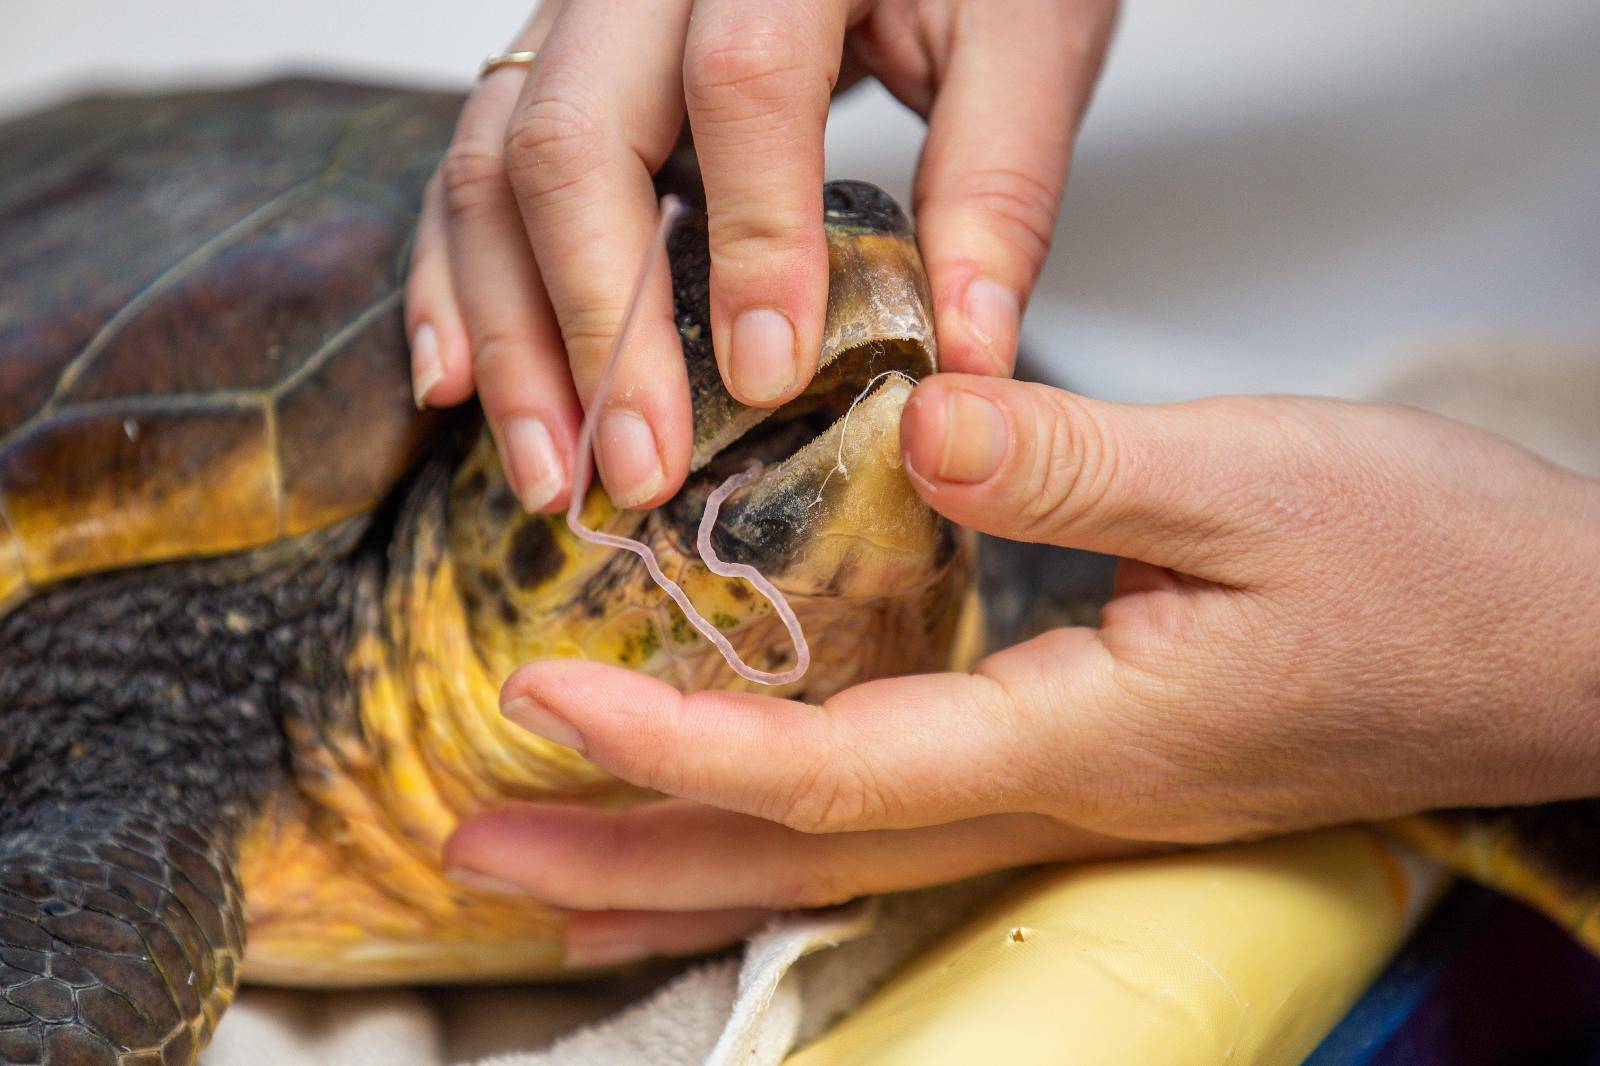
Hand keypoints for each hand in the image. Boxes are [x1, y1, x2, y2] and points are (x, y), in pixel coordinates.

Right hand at [404, 0, 1115, 511]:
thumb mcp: (1023, 36)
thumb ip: (997, 183)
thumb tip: (964, 360)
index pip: (741, 81)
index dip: (752, 236)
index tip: (769, 375)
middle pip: (574, 136)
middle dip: (600, 324)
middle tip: (640, 467)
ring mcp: (579, 15)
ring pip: (494, 162)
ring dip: (511, 334)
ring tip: (554, 469)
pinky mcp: (551, 65)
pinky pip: (466, 165)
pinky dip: (454, 280)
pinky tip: (458, 380)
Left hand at [445, 374, 1599, 964]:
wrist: (1553, 651)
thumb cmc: (1438, 572)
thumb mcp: (1261, 481)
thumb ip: (1073, 456)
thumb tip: (918, 418)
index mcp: (1078, 737)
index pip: (832, 765)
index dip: (676, 735)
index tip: (543, 691)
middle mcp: (1051, 797)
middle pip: (801, 860)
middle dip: (631, 864)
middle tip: (473, 857)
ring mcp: (1065, 799)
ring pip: (837, 860)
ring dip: (687, 867)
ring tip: (550, 873)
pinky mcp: (1084, 766)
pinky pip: (895, 821)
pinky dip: (781, 826)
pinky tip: (730, 811)